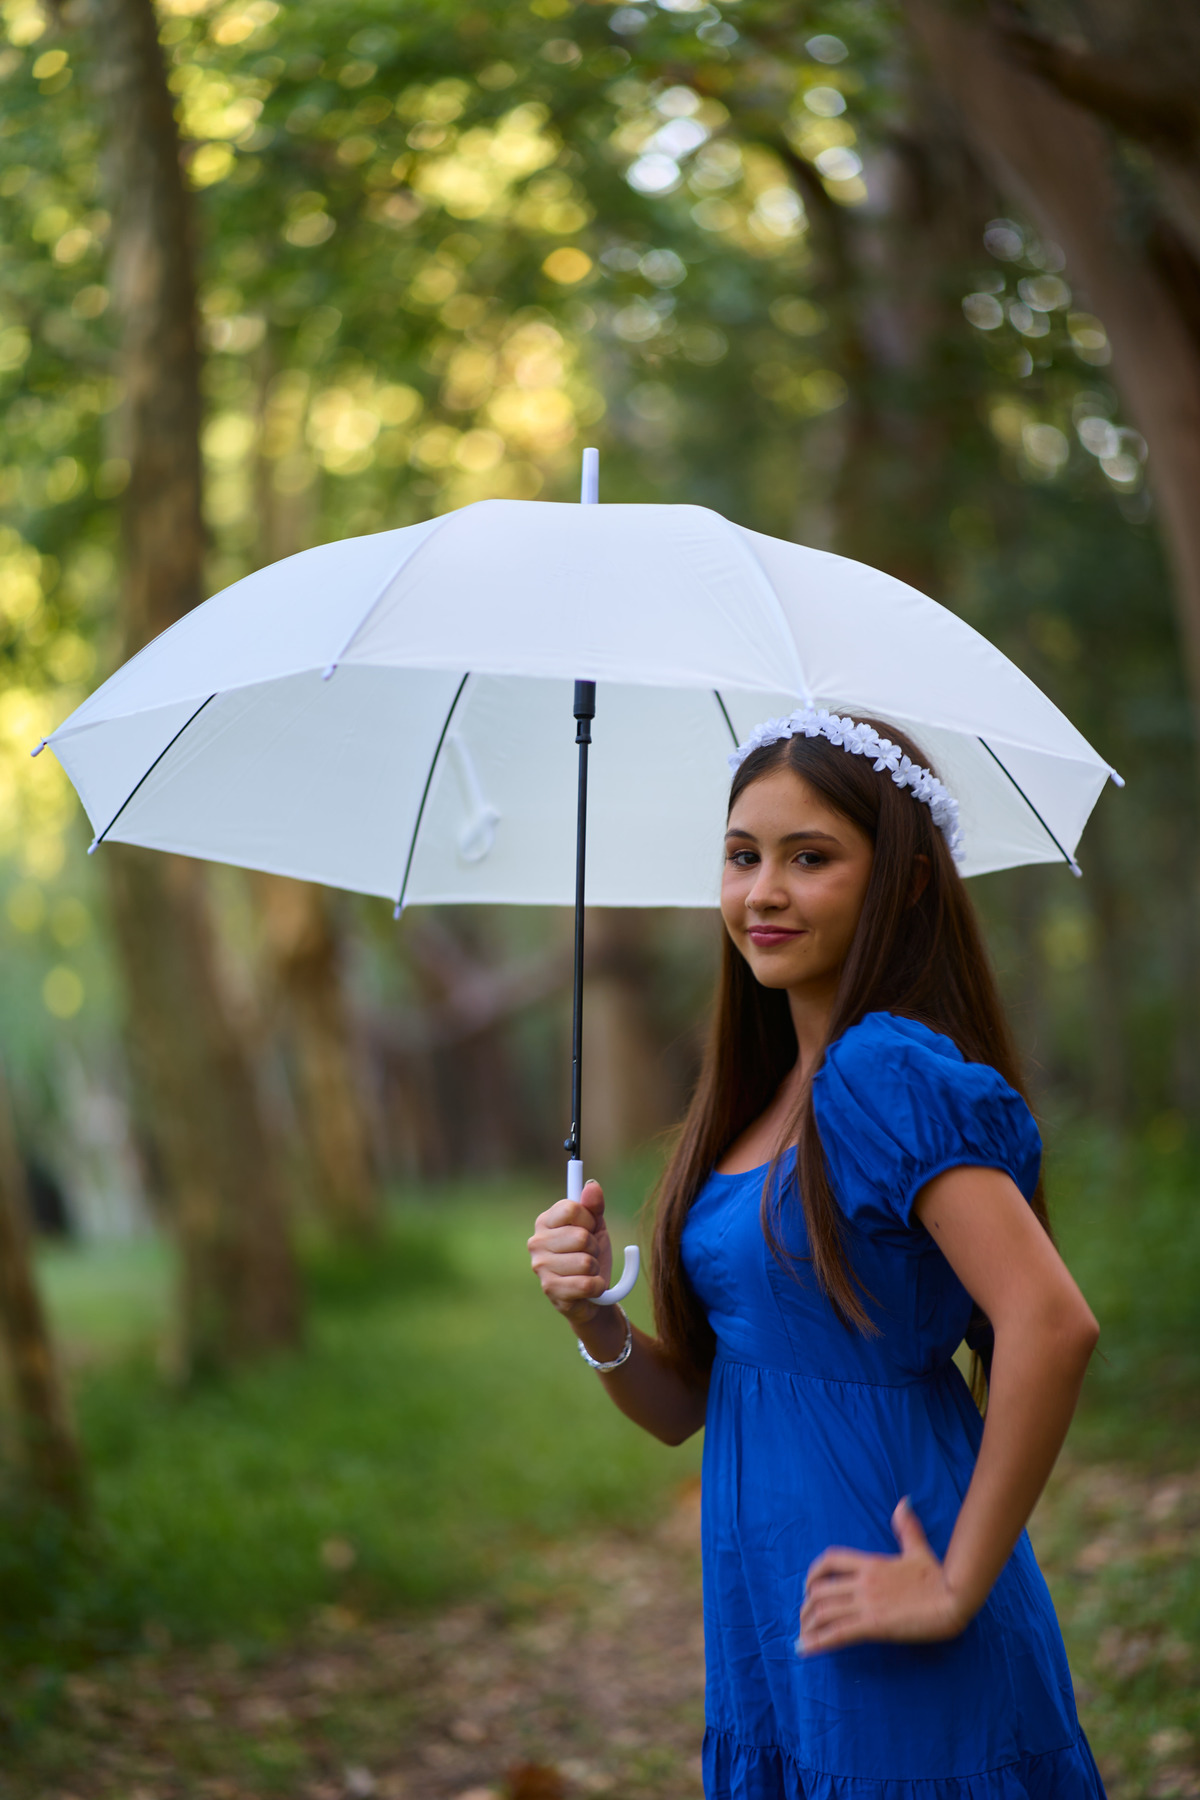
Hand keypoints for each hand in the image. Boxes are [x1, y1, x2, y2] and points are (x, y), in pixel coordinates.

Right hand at [528, 1180, 612, 1324]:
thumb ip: (594, 1206)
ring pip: (586, 1261)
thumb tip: (592, 1185)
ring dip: (595, 1268)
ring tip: (587, 1272)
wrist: (592, 1294)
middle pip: (581, 1237)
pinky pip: (586, 1283)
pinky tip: (588, 1288)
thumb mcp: (596, 1227)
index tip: (590, 1228)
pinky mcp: (550, 1289)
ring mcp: (540, 1266)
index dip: (589, 1219)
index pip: (572, 1208)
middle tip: (589, 1254)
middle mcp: (536, 1242)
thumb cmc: (591, 1255)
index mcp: (545, 1221)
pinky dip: (596, 1286)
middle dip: (594, 1247)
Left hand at [797, 1499, 969, 1655]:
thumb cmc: (938, 1576)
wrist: (953, 1598)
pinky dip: (817, 1641)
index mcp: (871, 1563)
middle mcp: (863, 1582)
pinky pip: (837, 1633)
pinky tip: (804, 1649)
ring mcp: (867, 1603)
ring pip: (824, 1611)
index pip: (830, 1560)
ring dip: (808, 1624)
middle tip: (804, 1618)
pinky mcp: (874, 1625)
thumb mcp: (918, 1548)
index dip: (813, 1572)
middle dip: (806, 1606)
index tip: (808, 1586)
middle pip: (820, 1590)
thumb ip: (907, 1527)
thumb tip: (903, 1503)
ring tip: (802, 1637)